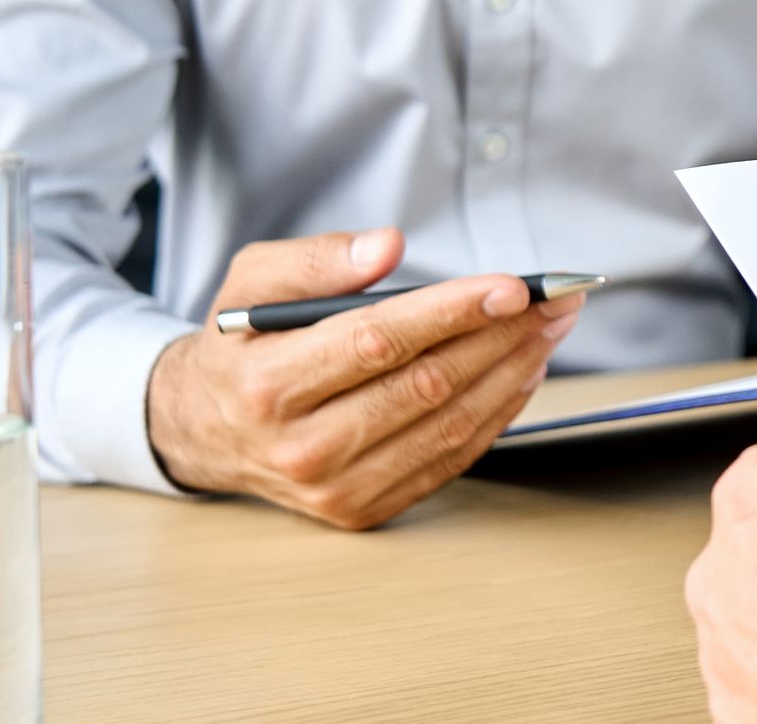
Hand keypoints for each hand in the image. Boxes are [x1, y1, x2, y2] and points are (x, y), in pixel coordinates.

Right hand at [147, 227, 581, 528]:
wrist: (204, 430)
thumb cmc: (240, 346)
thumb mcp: (252, 283)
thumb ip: (317, 260)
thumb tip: (387, 246)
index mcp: (268, 385)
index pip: (378, 342)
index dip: (452, 311)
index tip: (512, 286)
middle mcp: (301, 447)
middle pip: (426, 384)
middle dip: (502, 336)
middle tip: (553, 299)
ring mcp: (336, 488)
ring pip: (448, 425)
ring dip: (513, 372)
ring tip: (549, 329)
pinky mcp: (364, 510)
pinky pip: (449, 459)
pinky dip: (497, 413)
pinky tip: (522, 371)